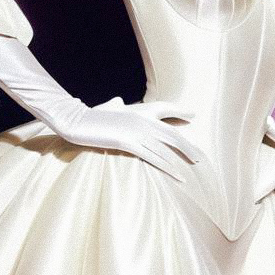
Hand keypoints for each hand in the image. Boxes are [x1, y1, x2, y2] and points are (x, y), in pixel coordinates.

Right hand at [49, 96, 203, 181]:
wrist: (75, 120)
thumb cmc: (90, 116)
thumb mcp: (106, 108)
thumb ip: (114, 105)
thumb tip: (118, 100)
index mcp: (137, 111)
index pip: (164, 108)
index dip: (180, 111)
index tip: (194, 114)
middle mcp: (141, 119)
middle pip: (171, 132)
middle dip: (187, 145)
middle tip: (199, 157)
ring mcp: (135, 130)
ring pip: (165, 146)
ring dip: (181, 158)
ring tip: (193, 167)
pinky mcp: (128, 142)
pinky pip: (153, 157)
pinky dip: (168, 167)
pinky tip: (178, 175)